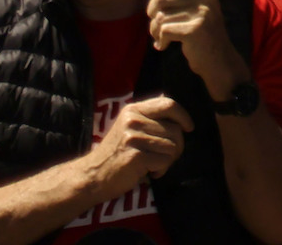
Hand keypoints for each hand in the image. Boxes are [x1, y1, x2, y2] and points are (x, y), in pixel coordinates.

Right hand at [78, 95, 192, 198]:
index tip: (189, 127)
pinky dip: (161, 170)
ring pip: (173, 147)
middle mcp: (133, 121)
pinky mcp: (135, 157)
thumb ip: (150, 118)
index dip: (184, 116)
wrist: (92, 176)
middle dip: (176, 147)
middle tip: (163, 157)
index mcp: (133, 110)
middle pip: (175, 130)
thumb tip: (179, 113)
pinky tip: (149, 172)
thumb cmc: (116, 153)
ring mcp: (133, 138)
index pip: (169, 104)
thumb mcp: (129, 127)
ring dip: (167, 160)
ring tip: (152, 165)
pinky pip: (165, 161)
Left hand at [147, 0, 247, 98]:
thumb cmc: (202, 33)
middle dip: (151, 10)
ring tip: (160, 37)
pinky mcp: (195, 29)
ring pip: (160, 15)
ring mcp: (202, 12)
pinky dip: (160, 40)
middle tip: (155, 22)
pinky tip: (164, 46)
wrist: (219, 61)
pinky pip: (164, 29)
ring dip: (154, 29)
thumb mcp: (198, 7)